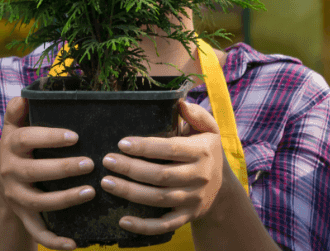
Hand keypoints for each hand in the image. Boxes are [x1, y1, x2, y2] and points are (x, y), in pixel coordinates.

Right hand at [0, 96, 95, 250]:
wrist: (2, 186)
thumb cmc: (21, 149)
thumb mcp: (15, 128)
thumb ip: (20, 110)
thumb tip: (27, 92)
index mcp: (12, 147)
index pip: (26, 138)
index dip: (49, 136)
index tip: (75, 136)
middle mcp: (12, 173)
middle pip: (35, 172)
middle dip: (63, 168)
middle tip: (90, 163)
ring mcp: (17, 197)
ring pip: (39, 202)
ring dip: (65, 199)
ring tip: (91, 191)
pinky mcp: (25, 217)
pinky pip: (38, 232)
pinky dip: (54, 241)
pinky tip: (75, 243)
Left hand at [100, 99, 225, 235]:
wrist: (224, 190)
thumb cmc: (208, 153)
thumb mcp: (210, 130)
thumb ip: (196, 115)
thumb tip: (180, 102)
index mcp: (202, 152)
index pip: (171, 149)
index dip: (145, 147)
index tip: (121, 143)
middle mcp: (199, 176)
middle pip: (161, 176)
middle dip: (131, 169)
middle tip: (107, 161)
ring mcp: (193, 199)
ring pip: (158, 199)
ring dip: (130, 192)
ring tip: (106, 182)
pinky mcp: (187, 216)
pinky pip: (164, 225)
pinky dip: (143, 226)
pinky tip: (122, 221)